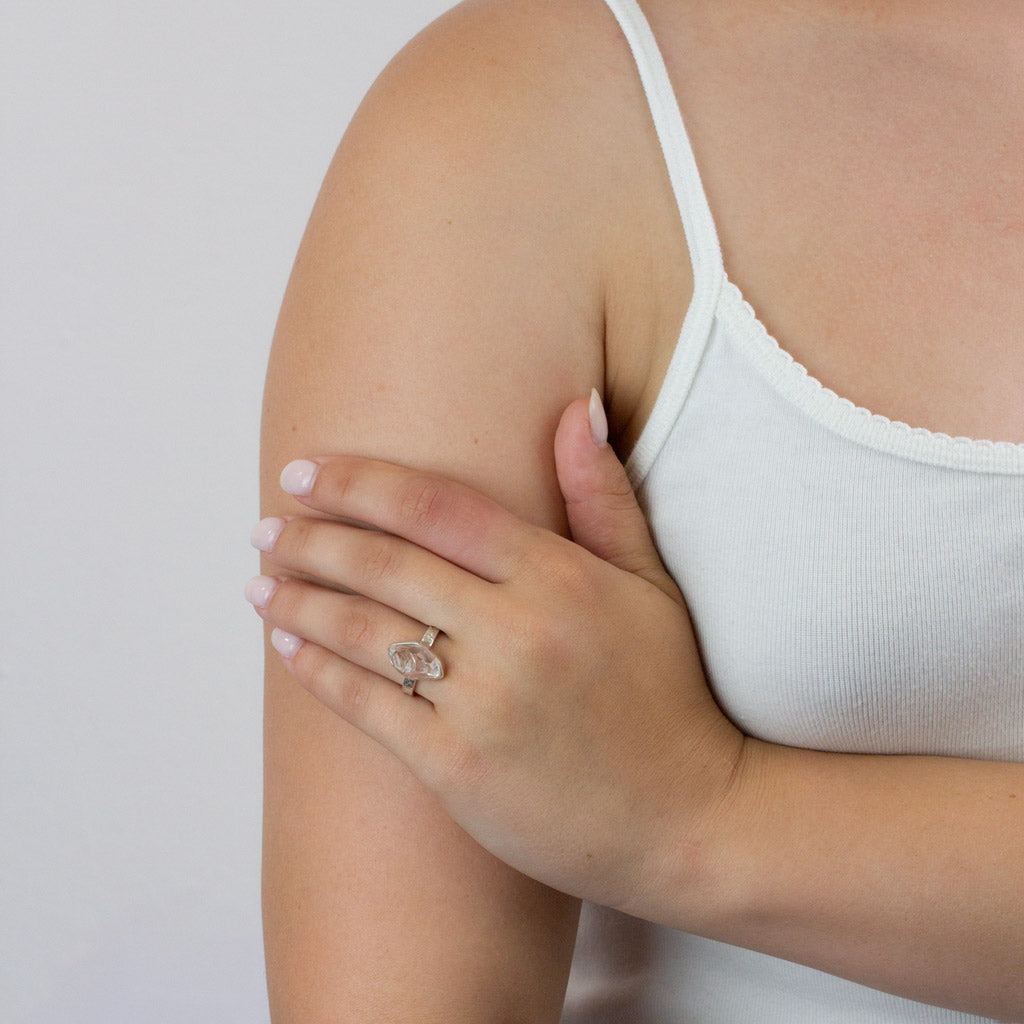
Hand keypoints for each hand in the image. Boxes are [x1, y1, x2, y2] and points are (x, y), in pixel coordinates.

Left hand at [246, 394, 744, 916]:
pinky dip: (317, 670)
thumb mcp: (649, 585)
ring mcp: (484, 702)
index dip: (360, 483)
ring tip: (259, 580)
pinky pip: (368, 706)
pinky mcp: (457, 767)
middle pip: (386, 565)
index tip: (305, 472)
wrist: (688, 816)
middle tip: (266, 525)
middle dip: (312, 538)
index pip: (436, 508)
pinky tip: (285, 645)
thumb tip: (577, 405)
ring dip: (299, 600)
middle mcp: (517, 631)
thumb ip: (603, 495)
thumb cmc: (666, 694)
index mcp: (559, 577)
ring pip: (365, 632)